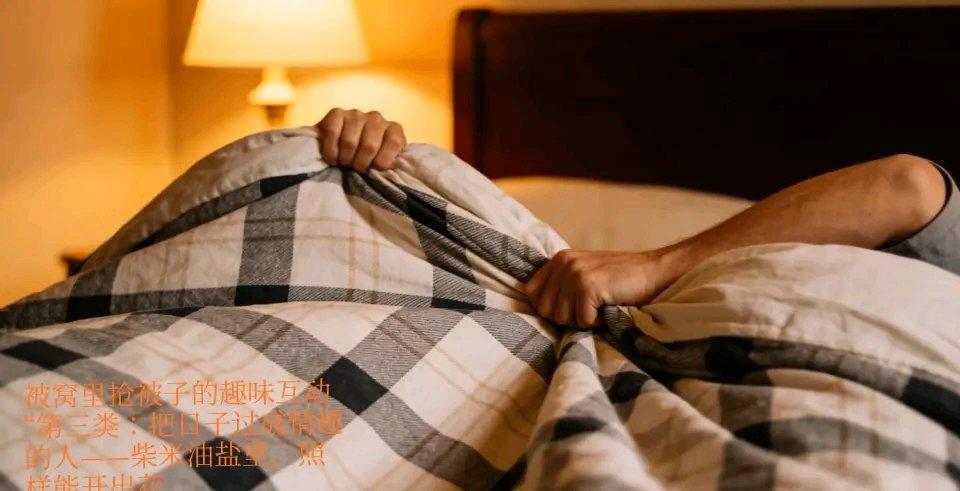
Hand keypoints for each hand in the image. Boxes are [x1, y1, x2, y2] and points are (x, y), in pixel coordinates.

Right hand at [316, 108, 406, 171]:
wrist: (338, 151)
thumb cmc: (365, 161)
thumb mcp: (383, 165)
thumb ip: (389, 166)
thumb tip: (388, 174)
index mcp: (393, 129)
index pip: (394, 142)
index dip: (381, 162)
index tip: (373, 169)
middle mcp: (376, 118)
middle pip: (369, 146)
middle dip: (360, 164)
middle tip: (355, 168)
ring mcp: (356, 114)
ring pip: (350, 142)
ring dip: (345, 159)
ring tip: (344, 162)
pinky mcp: (336, 113)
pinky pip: (333, 133)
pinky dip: (331, 151)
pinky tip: (333, 157)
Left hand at [523, 249, 680, 328]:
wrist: (654, 272)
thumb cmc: (620, 279)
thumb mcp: (584, 273)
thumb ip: (562, 284)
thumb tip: (539, 308)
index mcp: (559, 259)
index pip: (531, 293)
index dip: (550, 307)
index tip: (571, 308)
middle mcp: (563, 262)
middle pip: (545, 310)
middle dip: (567, 317)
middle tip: (589, 309)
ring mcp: (575, 273)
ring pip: (561, 318)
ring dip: (582, 320)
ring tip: (599, 307)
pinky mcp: (588, 286)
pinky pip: (583, 321)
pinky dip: (598, 322)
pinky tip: (609, 309)